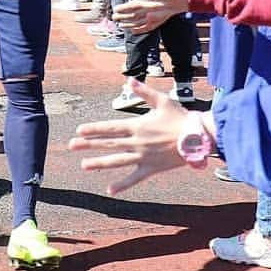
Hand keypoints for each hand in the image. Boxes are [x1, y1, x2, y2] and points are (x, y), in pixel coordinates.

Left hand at [68, 78, 202, 194]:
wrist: (198, 138)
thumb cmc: (181, 117)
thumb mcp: (162, 100)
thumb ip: (143, 91)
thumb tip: (128, 80)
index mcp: (138, 125)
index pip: (110, 127)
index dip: (94, 129)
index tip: (79, 130)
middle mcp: (137, 142)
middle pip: (109, 143)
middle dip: (88, 144)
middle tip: (71, 145)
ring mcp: (143, 156)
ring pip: (117, 161)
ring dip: (99, 163)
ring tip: (84, 165)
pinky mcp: (151, 168)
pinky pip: (134, 178)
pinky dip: (122, 184)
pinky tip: (110, 190)